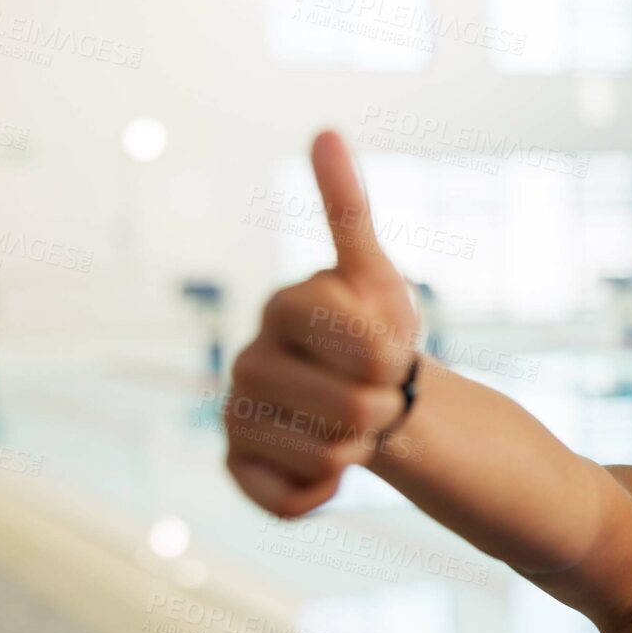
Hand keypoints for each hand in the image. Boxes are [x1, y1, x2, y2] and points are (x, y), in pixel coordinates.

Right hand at [225, 130, 420, 517]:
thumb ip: (349, 212)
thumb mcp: (377, 279)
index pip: (364, 347)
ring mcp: (235, 413)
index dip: (396, 357)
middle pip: (348, 409)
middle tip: (378, 396)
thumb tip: (325, 132)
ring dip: (359, 449)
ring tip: (352, 426)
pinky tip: (327, 468)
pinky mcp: (236, 465)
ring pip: (326, 455)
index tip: (393, 350)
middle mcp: (246, 358)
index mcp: (283, 306)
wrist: (374, 400)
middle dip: (384, 408)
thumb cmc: (378, 337)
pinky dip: (319, 494)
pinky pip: (287, 500)